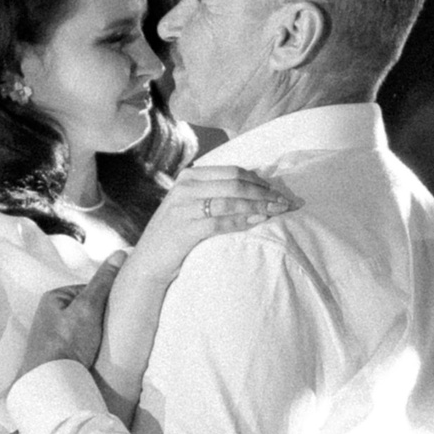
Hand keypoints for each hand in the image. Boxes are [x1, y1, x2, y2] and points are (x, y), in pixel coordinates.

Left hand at [12, 262, 119, 383]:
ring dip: (97, 337)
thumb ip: (104, 281)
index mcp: (53, 298)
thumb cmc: (67, 344)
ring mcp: (53, 337)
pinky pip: (81, 347)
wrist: (52, 384)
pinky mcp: (58, 356)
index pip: (89, 289)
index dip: (107, 299)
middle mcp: (50, 316)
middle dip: (101, 319)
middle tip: (112, 330)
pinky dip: (91, 351)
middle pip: (88, 310)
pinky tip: (96, 358)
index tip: (116, 310)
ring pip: (86, 330)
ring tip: (103, 347)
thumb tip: (120, 253)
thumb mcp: (89, 307)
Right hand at [136, 166, 297, 277]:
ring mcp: (183, 208)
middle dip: (264, 192)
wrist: (148, 261)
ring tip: (277, 211)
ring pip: (230, 201)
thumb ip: (215, 193)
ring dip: (258, 206)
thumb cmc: (176, 234)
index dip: (258, 180)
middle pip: (235, 183)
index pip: (232, 172)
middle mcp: (185, 187)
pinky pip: (220, 222)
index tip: (277, 190)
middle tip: (284, 202)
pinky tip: (258, 223)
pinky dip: (242, 221)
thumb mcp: (191, 205)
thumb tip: (254, 189)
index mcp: (189, 176)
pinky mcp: (185, 229)